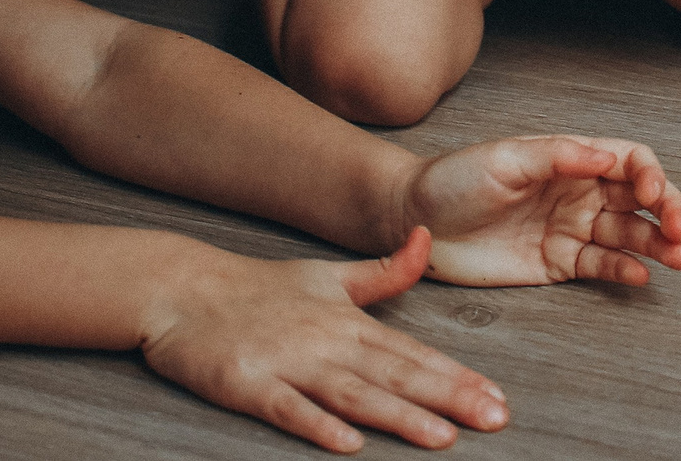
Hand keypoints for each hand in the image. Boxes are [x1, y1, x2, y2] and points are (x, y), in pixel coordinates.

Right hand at [141, 227, 506, 452]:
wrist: (183, 289)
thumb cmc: (259, 288)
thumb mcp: (328, 276)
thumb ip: (383, 273)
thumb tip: (427, 240)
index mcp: (348, 321)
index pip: (414, 353)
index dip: (458, 375)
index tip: (497, 396)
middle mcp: (327, 341)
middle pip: (397, 375)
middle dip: (449, 398)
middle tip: (494, 419)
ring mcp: (289, 363)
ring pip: (354, 394)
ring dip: (399, 416)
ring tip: (441, 437)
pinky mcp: (249, 384)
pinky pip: (289, 409)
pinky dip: (318, 425)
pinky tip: (347, 443)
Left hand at [397, 135, 680, 288]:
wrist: (416, 223)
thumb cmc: (456, 179)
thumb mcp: (505, 158)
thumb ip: (558, 156)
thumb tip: (607, 157)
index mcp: (571, 158)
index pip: (629, 160)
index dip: (650, 174)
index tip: (652, 191)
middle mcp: (579, 191)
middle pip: (639, 199)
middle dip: (668, 210)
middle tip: (680, 229)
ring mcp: (571, 228)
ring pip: (628, 234)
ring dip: (657, 244)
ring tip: (679, 258)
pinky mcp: (558, 263)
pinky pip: (601, 265)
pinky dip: (624, 269)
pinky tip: (640, 274)